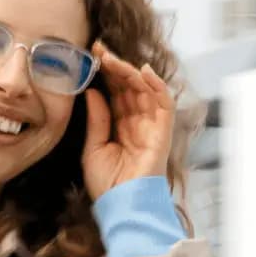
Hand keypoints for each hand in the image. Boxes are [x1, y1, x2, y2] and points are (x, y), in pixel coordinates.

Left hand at [82, 42, 174, 200]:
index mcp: (120, 126)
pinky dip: (157, 86)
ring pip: (145, 90)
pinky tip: (144, 71)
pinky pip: (164, 104)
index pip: (116, 92)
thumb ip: (96, 120)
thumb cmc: (108, 186)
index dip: (106, 73)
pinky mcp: (162, 133)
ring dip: (130, 71)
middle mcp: (137, 123)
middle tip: (98, 48)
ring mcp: (151, 127)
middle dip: (115, 66)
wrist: (122, 208)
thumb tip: (92, 91)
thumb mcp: (94, 148)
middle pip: (129, 87)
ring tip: (112, 57)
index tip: (91, 54)